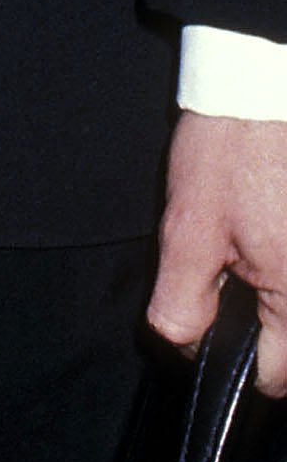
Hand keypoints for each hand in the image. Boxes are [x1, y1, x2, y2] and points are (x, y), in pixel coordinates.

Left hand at [150, 110, 286, 392]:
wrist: (257, 85)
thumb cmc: (228, 151)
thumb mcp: (189, 229)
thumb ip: (183, 300)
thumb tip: (183, 348)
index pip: (275, 377)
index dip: (233, 362)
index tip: (211, 328)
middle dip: (258, 327)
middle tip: (225, 277)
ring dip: (271, 297)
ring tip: (241, 250)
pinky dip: (279, 266)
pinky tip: (260, 233)